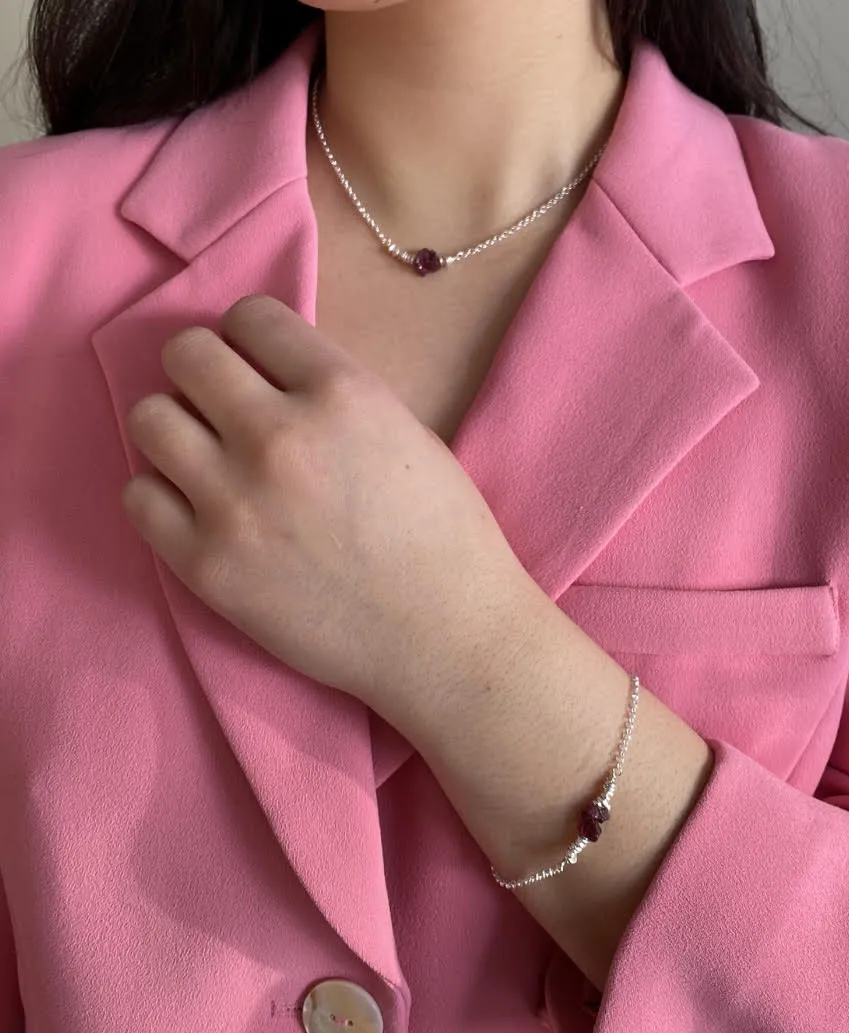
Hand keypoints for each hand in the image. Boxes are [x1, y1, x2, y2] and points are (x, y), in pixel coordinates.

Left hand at [122, 295, 535, 724]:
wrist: (445, 636)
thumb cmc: (444, 535)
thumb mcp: (406, 434)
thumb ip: (333, 394)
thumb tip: (266, 374)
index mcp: (342, 393)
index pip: (251, 316)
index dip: (252, 337)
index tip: (259, 364)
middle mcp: (279, 435)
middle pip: (186, 354)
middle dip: (206, 372)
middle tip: (227, 407)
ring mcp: (235, 502)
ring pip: (149, 418)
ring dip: (177, 429)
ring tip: (208, 459)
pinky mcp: (206, 566)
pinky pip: (138, 496)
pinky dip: (163, 495)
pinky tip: (201, 509)